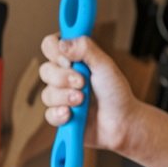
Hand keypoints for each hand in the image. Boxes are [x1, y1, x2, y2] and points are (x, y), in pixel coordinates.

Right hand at [39, 34, 137, 152]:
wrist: (122, 122)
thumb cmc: (116, 93)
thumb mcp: (104, 65)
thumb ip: (85, 49)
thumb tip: (63, 43)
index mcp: (74, 59)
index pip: (50, 45)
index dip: (55, 51)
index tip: (69, 60)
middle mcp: (64, 76)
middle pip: (45, 70)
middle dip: (63, 78)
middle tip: (83, 83)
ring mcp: (61, 97)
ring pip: (47, 94)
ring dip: (65, 97)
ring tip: (82, 101)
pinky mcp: (61, 116)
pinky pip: (49, 114)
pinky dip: (61, 115)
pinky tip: (71, 115)